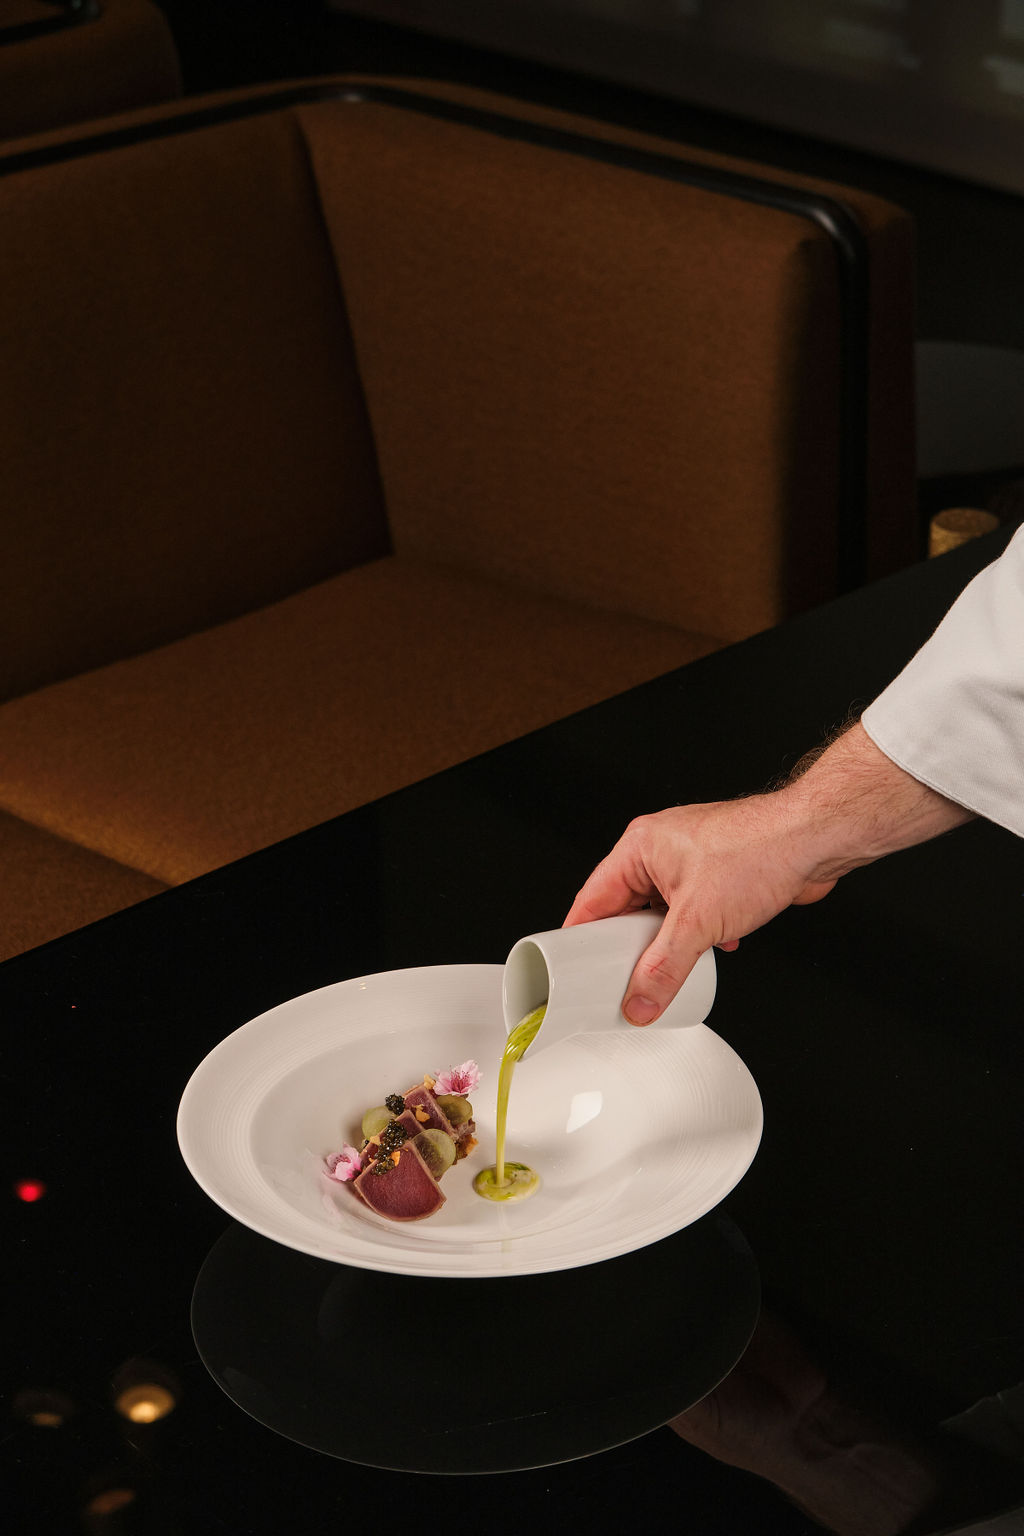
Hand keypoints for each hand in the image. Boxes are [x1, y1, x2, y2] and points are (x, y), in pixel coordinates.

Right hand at [564, 795, 836, 1023]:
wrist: (814, 839)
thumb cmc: (759, 850)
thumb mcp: (698, 921)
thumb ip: (664, 967)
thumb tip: (640, 999)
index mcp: (640, 848)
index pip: (593, 899)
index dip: (581, 937)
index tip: (573, 968)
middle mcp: (659, 850)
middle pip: (626, 909)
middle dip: (631, 946)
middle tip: (624, 979)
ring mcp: (689, 861)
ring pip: (661, 914)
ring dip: (670, 942)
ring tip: (672, 965)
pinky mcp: (717, 874)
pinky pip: (691, 912)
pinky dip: (698, 933)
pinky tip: (714, 946)